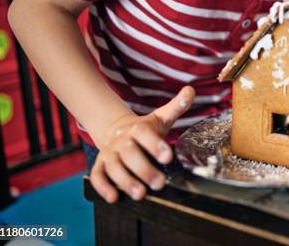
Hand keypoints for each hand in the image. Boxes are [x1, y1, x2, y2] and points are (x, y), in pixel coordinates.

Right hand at [90, 86, 194, 202]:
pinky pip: (97, 176)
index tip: (168, 157)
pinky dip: (103, 187)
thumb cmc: (144, 129)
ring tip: (140, 194)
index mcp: (137, 128)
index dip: (155, 145)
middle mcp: (122, 141)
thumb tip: (191, 90)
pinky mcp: (100, 166)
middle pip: (130, 154)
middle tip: (159, 183)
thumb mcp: (161, 117)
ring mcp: (109, 154)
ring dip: (126, 181)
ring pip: (114, 167)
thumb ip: (176, 107)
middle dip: (144, 169)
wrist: (116, 130)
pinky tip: (114, 197)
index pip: (144, 134)